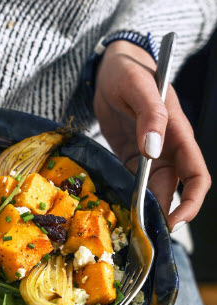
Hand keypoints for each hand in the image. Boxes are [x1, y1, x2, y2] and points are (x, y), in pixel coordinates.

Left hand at [94, 40, 210, 230]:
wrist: (108, 68)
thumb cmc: (127, 70)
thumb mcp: (138, 85)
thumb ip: (151, 114)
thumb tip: (153, 148)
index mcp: (178, 133)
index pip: (196, 174)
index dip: (190, 200)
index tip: (175, 220)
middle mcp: (167, 148)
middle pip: (174, 190)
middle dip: (164, 214)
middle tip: (144, 236)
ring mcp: (148, 155)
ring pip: (153, 190)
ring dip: (145, 209)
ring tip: (130, 228)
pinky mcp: (130, 157)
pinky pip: (133, 182)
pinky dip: (128, 196)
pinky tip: (117, 210)